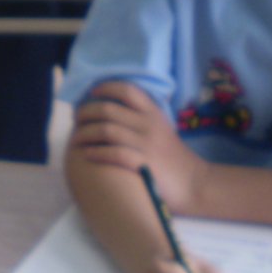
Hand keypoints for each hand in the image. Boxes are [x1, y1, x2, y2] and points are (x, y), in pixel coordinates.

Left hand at [69, 81, 206, 213]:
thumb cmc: (173, 158)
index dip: (106, 88)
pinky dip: (96, 152)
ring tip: (76, 138)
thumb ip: (141, 119)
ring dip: (85, 133)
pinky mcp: (143, 164)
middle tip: (76, 119)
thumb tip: (111, 110)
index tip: (92, 93)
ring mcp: (146, 145)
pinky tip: (87, 154)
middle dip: (86, 112)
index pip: (127, 90)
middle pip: (109, 109)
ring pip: (106, 130)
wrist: (195, 184)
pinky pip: (113, 153)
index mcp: (154, 113)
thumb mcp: (161, 129)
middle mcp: (149, 125)